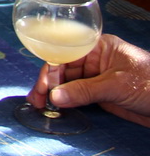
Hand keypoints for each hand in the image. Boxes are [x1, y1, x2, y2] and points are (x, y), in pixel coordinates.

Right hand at [30, 33, 149, 127]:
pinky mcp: (102, 94)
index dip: (50, 70)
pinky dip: (67, 101)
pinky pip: (78, 95)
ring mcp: (98, 77)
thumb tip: (55, 97)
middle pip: (63, 68)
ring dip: (55, 93)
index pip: (65, 54)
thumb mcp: (116, 86)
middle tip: (38, 101)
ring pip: (68, 82)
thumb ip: (84, 91)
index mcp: (98, 47)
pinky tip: (58, 108)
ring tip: (43, 106)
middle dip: (49, 83)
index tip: (42, 88)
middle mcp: (95, 60)